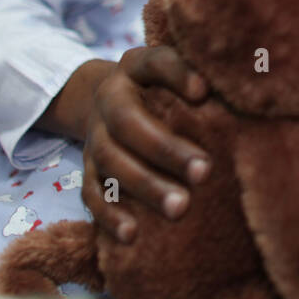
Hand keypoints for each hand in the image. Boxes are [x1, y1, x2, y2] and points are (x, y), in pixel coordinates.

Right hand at [77, 47, 210, 242]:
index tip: (204, 92)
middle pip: (129, 125)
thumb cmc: (160, 84)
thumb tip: (211, 90)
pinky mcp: (88, 170)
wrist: (108, 98)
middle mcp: (108, 102)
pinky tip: (132, 235)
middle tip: (204, 172)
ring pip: (112, 163)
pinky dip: (110, 215)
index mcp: (133, 68)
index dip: (177, 75)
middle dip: (166, 150)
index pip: (154, 64)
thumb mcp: (173, 67)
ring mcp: (95, 137)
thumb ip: (193, 72)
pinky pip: (92, 194)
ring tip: (180, 208)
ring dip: (145, 187)